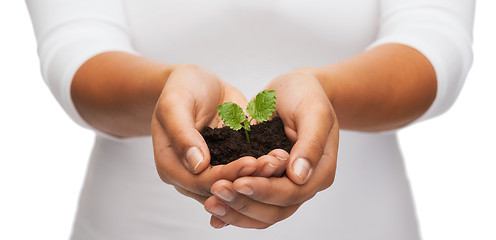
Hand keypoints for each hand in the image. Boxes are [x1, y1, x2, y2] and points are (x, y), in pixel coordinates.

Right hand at [151, 64, 286, 202]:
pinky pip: (246, 172)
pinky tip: (281, 158)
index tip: (251, 161)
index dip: (227, 175)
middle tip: (275, 163)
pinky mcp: (228, 164)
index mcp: (170, 166)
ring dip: (260, 177)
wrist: (196, 82)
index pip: (200, 181)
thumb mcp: (175, 103)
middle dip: (249, 178)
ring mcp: (211, 172)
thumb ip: (182, 133)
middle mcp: (190, 176)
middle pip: (221, 188)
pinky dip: (263, 168)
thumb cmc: (181, 88)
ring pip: (236, 185)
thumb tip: (197, 165)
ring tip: (281, 160)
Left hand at [204, 70, 338, 227]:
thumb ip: (310, 143)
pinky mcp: (266, 182)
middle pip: (275, 211)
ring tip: (210, 203)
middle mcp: (302, 185)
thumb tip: (299, 176)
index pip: (291, 193)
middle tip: (217, 190)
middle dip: (244, 203)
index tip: (238, 182)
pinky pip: (251, 204)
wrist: (296, 90)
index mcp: (319, 172)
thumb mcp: (314, 111)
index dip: (265, 190)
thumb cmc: (307, 95)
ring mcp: (283, 186)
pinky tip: (213, 212)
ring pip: (261, 214)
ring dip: (235, 211)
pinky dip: (234, 211)